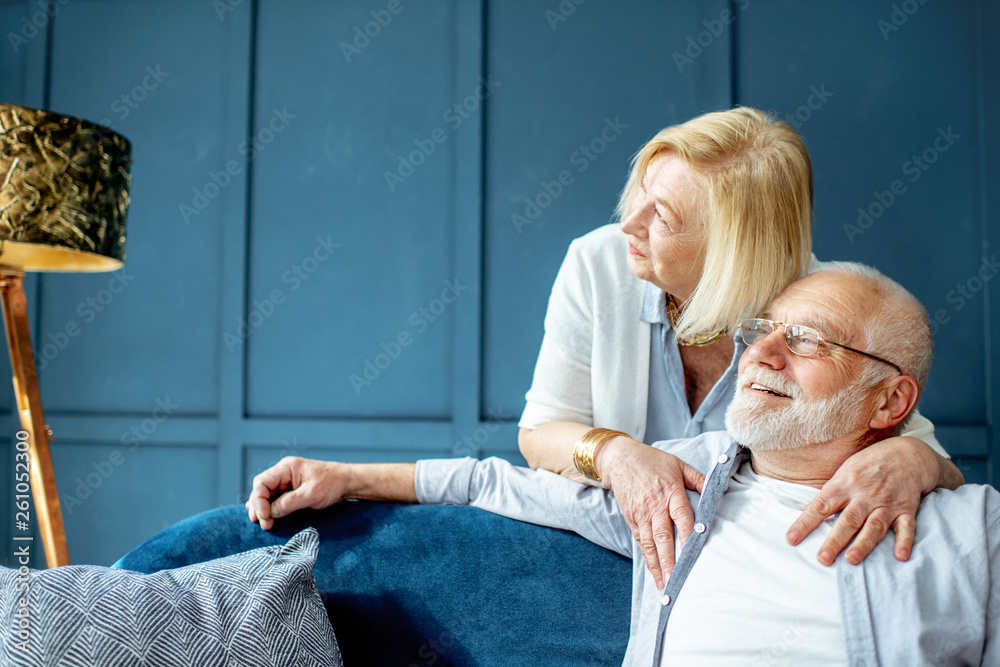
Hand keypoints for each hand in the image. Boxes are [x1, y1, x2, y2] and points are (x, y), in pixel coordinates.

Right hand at [245, 457, 348, 529]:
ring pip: (266, 494)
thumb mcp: (311, 494)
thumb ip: (289, 503)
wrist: (348, 482)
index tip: (264, 517)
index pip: (262, 482)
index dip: (258, 500)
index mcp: (287, 467)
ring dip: (262, 508)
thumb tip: (270, 513)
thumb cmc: (332, 484)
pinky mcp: (292, 489)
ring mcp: (287, 480)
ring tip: (262, 522)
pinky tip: (266, 516)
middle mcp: (284, 472)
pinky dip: (270, 507)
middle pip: (261, 488)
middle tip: (262, 523)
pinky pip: (275, 497)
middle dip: (258, 506)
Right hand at [598, 438, 704, 588]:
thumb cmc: (651, 461)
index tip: (692, 552)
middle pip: (663, 537)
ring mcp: (641, 515)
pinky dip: (647, 558)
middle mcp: (655, 507)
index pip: (681, 517)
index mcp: (670, 492)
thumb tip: (716, 489)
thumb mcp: (677, 464)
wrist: (619, 459)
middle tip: (676, 580)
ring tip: (664, 584)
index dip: (687, 535)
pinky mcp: (631, 519)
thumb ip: (697, 478)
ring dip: (657, 565)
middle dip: (669, 560)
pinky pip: (640, 541)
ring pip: (650, 544)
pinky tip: (654, 571)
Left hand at [786, 436, 940, 564]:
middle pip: (848, 520)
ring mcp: (886, 503)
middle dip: (835, 540)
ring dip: (863, 544)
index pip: (820, 506)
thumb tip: (803, 511)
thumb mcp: (843, 472)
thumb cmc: (869, 465)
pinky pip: (906, 527)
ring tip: (851, 560)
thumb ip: (827, 494)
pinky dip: (904, 541)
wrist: (907, 454)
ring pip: (874, 526)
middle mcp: (864, 495)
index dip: (805, 522)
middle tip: (823, 558)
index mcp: (844, 485)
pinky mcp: (906, 509)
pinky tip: (900, 556)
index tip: (791, 539)